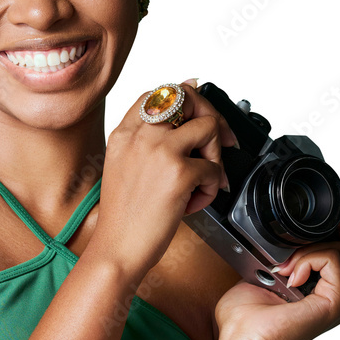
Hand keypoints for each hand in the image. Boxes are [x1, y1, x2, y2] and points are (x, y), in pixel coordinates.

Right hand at [87, 78, 237, 283]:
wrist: (117, 247)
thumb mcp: (123, 164)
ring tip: (204, 178)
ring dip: (216, 153)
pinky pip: (214, 167)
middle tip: (221, 141)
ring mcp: (160, 151)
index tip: (200, 112)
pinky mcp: (178, 173)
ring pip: (209, 127)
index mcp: (125, 132)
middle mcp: (141, 135)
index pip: (160, 92)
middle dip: (212, 117)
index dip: (186, 97)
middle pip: (188, 98)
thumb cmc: (124, 214)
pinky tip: (196, 200)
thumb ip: (146, 140)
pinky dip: (213, 185)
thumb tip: (175, 115)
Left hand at [214, 210, 339, 339]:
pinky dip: (310, 257)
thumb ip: (273, 255)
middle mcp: (331, 292)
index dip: (327, 228)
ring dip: (309, 247)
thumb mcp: (257, 273)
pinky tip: (290, 275)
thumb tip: (275, 237)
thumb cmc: (243, 316)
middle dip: (330, 228)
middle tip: (299, 239)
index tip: (296, 232)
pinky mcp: (334, 302)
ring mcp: (336, 298)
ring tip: (286, 267)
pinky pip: (335, 259)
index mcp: (316, 286)